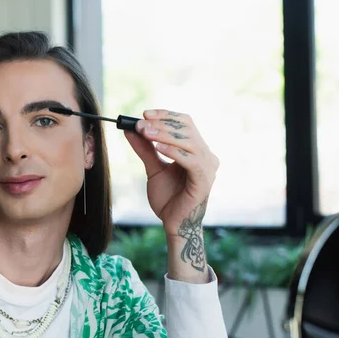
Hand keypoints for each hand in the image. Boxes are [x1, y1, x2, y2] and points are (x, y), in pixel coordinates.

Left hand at [124, 109, 218, 277]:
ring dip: (164, 134)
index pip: (185, 123)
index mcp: (197, 150)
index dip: (165, 116)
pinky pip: (191, 160)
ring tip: (145, 133)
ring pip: (189, 141)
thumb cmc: (168, 197)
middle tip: (140, 124)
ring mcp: (208, 167)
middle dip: (161, 124)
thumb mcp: (153, 168)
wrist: (173, 223)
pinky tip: (158, 147)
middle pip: (187, 129)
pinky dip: (174, 151)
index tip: (144, 114)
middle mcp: (207, 155)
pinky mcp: (205, 180)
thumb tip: (130, 129)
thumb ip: (144, 149)